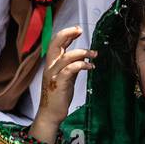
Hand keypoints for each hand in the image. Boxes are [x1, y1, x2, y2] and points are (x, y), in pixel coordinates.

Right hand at [30, 26, 94, 141]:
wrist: (51, 113)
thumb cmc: (58, 96)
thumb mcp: (66, 78)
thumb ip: (71, 67)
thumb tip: (82, 58)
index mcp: (51, 64)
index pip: (56, 43)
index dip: (66, 34)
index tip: (77, 30)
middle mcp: (50, 67)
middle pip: (55, 44)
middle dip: (67, 34)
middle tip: (80, 30)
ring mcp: (53, 75)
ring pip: (66, 57)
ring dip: (82, 53)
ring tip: (94, 54)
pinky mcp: (59, 84)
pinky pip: (70, 70)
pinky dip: (81, 65)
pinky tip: (90, 67)